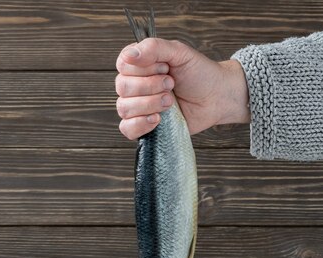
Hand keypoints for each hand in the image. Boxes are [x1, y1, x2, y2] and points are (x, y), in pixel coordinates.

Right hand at [115, 38, 250, 139]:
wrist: (217, 97)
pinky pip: (126, 129)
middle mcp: (133, 85)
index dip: (143, 68)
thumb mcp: (179, 52)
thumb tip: (129, 54)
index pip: (122, 65)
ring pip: (124, 108)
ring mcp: (136, 106)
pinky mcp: (142, 125)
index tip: (165, 67)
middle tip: (171, 84)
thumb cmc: (199, 73)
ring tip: (170, 101)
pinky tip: (157, 119)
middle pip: (122, 87)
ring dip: (150, 104)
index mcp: (138, 64)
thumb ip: (153, 48)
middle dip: (150, 86)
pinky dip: (140, 124)